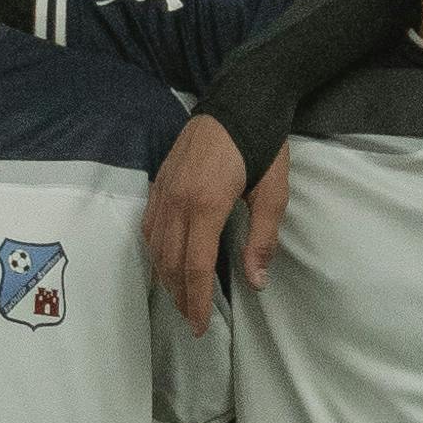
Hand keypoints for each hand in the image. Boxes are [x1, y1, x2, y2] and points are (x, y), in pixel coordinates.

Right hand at [144, 120, 288, 330]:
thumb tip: (256, 281)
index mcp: (206, 204)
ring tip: (179, 297)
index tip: (199, 326)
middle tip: (190, 320)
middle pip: (171, 261)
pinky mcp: (160, 180)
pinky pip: (149, 224)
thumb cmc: (262, 142)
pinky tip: (163, 260)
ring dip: (165, 277)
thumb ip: (262, 237)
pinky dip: (154, 250)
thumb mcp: (273, 191)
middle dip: (179, 296)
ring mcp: (164, 189)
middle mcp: (178, 200)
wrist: (240, 97)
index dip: (196, 300)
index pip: (195, 265)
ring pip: (155, 245)